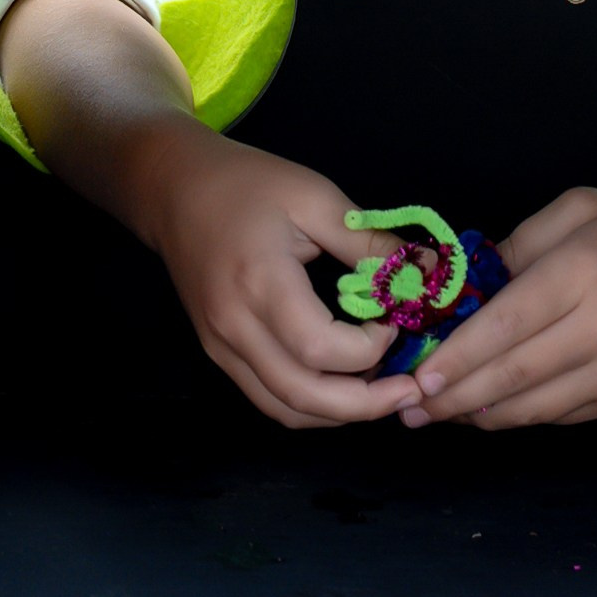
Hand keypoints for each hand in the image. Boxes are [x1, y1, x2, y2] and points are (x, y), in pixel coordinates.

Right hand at [0, 0, 414, 430]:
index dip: (367, 350)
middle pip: (302, 397)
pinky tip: (342, 385)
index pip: (318, 349)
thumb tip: (423, 273)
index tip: (393, 322)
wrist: (173, 187)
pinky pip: (268, 398)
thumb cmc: (246, 183)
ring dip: (338, 413)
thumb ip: (366, 242)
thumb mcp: (312, 196)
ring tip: (382, 391)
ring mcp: (222, 347)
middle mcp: (235, 327)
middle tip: (409, 388)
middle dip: (365, 405)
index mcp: (259, 283)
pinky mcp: (219, 353)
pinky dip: (310, 404)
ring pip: (284, 410)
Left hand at [410, 12, 596, 432]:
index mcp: (583, 274)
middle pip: (513, 377)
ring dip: (483, 414)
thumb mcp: (576, 211)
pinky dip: (523, 415)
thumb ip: (517, 248)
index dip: (456, 359)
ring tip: (441, 413)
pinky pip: (564, 416)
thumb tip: (462, 288)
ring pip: (536, 407)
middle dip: (455, 397)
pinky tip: (492, 409)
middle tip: (410, 407)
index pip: (506, 327)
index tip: (417, 376)